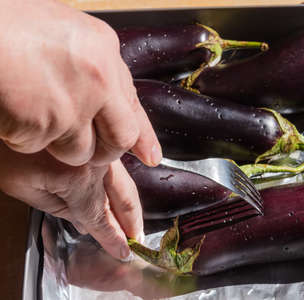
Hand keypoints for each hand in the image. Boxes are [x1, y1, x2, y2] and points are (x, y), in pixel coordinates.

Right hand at [0, 0, 160, 166]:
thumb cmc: (7, 25)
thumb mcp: (64, 33)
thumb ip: (91, 65)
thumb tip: (109, 95)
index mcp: (104, 49)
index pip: (134, 104)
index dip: (143, 136)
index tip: (150, 156)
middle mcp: (99, 78)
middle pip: (121, 138)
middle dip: (107, 152)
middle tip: (94, 153)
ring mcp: (74, 104)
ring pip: (81, 151)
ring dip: (60, 146)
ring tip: (35, 116)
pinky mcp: (44, 125)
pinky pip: (40, 147)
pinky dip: (25, 138)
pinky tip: (13, 113)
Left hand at [0, 142, 142, 259]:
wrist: (12, 105)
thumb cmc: (6, 145)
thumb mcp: (20, 185)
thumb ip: (55, 207)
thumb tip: (81, 220)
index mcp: (78, 180)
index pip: (99, 217)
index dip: (113, 238)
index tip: (122, 251)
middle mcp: (98, 163)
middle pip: (123, 198)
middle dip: (132, 221)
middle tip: (139, 238)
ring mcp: (102, 148)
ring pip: (126, 180)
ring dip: (131, 203)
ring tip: (136, 221)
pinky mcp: (100, 137)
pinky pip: (119, 164)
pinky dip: (126, 181)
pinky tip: (124, 190)